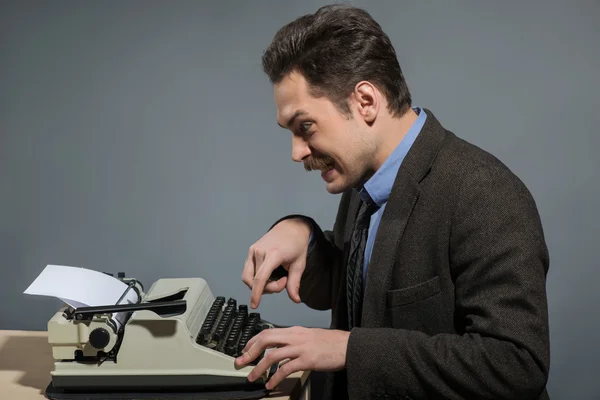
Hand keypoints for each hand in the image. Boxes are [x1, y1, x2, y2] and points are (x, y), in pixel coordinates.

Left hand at [234, 327, 349, 389]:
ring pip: (273, 355)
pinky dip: (275, 378)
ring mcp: (301, 348)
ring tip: (252, 377)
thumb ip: (294, 339)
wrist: (348, 346)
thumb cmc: (330, 343)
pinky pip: (286, 369)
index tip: (245, 350)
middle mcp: (295, 336)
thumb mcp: (308, 336)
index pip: (268, 332)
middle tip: (241, 362)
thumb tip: (280, 346)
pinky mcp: (307, 360)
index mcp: (294, 330)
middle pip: (266, 339)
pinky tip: (271, 384)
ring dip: (259, 367)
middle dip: (250, 351)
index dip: (253, 341)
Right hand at [242, 218, 310, 308]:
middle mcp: (260, 251)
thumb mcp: (299, 264)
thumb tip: (295, 299)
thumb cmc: (296, 244)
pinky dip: (256, 277)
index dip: (256, 293)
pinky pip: (248, 270)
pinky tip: (269, 274)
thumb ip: (295, 283)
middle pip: (255, 281)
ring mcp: (254, 250)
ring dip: (260, 284)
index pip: (260, 278)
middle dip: (267, 288)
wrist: (290, 228)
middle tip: (282, 283)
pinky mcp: (251, 250)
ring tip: (275, 278)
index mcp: (274, 254)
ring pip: (248, 277)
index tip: (255, 304)